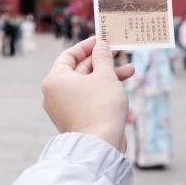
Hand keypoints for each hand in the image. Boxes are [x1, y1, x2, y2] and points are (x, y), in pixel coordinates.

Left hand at [40, 36, 134, 151]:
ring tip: (131, 70)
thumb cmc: (100, 106)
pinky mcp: (76, 119)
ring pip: (87, 85)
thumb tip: (101, 46)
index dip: (87, 46)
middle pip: (79, 70)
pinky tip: (122, 86)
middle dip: (102, 61)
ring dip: (107, 76)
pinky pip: (88, 98)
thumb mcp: (105, 75)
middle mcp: (55, 93)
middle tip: (119, 52)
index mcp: (55, 80)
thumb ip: (103, 57)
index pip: (69, 55)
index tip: (102, 39)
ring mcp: (65, 108)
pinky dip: (102, 91)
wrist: (101, 145)